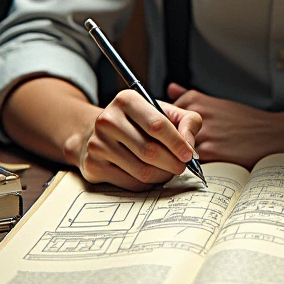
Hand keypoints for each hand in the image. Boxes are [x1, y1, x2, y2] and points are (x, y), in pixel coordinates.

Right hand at [75, 89, 201, 190]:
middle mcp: (108, 120)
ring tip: (168, 170)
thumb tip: (190, 145)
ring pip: (142, 170)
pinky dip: (148, 183)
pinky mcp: (93, 165)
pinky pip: (131, 183)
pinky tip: (151, 174)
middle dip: (172, 162)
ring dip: (162, 175)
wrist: (101, 132)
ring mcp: (98, 143)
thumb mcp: (165, 112)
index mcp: (126, 100)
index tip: (188, 154)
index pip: (157, 125)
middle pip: (150, 151)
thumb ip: (187, 121)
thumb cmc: (139, 122)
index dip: (177, 143)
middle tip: (182, 166)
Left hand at [166, 82, 283, 167]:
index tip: (170, 134)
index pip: (163, 115)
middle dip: (168, 143)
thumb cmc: (246, 121)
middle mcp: (196, 114)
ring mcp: (203, 134)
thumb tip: (170, 88)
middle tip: (174, 150)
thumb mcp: (219, 102)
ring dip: (176, 156)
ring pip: (175, 149)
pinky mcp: (210, 153)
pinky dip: (188, 166)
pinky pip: (188, 162)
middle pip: (166, 133)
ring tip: (183, 161)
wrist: (274, 135)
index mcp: (196, 100)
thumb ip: (191, 96)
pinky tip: (196, 168)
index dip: (165, 128)